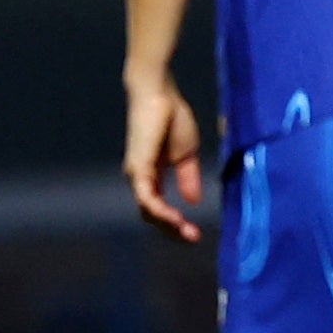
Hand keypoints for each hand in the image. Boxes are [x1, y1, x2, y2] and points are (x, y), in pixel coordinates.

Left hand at [124, 77, 205, 242]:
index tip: (195, 234)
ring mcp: (137, 175)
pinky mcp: (138, 168)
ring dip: (168, 226)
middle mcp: (140, 179)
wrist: (160, 94)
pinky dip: (161, 212)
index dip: (176, 224)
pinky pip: (148, 199)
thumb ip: (189, 178)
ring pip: (148, 212)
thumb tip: (193, 202)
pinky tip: (177, 219)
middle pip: (151, 216)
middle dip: (173, 230)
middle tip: (194, 238)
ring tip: (188, 232)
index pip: (158, 209)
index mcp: (152, 176)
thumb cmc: (171, 117)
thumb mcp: (186, 155)